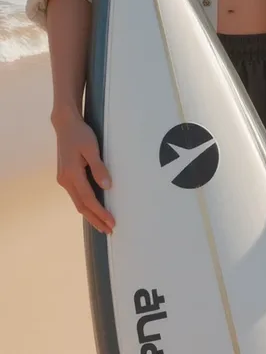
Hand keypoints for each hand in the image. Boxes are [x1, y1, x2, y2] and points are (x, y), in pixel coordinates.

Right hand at [52, 108, 114, 234]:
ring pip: (78, 202)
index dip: (100, 212)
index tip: (111, 222)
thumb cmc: (80, 134)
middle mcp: (65, 180)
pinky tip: (92, 208)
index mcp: (72, 174)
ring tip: (103, 224)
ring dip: (90, 214)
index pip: (88, 199)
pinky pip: (76, 195)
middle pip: (81, 206)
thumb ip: (99, 168)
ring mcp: (63, 179)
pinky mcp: (65, 176)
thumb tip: (107, 187)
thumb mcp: (92, 148)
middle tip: (109, 230)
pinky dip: (85, 204)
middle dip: (95, 219)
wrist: (65, 124)